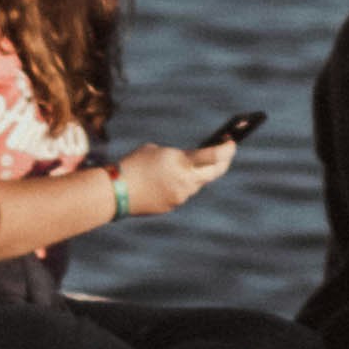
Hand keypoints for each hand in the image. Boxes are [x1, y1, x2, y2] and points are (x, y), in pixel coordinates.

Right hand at [112, 139, 236, 219]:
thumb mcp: (157, 151)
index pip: (214, 156)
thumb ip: (177, 156)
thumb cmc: (133, 163)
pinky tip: (172, 178)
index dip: (227, 149)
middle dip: (224, 161)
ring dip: (199, 173)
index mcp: (182, 162)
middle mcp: (186, 180)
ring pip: (198, 183)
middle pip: (215, 172)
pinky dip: (182, 184)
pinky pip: (184, 192)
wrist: (117, 192)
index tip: (231, 142)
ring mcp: (181, 195)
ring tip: (196, 162)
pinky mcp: (173, 205)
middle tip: (227, 152)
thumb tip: (186, 163)